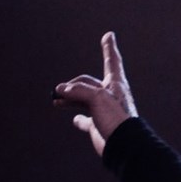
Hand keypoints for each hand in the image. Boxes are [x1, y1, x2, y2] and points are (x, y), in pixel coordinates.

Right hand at [53, 32, 137, 155]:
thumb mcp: (97, 97)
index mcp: (115, 84)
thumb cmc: (117, 119)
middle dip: (72, 85)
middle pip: (87, 83)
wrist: (125, 146)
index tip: (109, 35)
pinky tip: (75, 120)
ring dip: (68, 98)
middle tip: (58, 92)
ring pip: (82, 99)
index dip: (109, 48)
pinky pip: (86, 120)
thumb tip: (62, 91)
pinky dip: (79, 119)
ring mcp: (105, 111)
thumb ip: (78, 90)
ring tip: (56, 101)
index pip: (112, 61)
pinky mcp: (99, 126)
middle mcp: (110, 96)